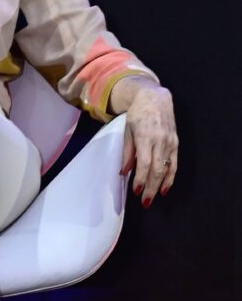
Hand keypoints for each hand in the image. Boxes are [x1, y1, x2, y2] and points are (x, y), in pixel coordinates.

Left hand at [114, 81, 178, 206]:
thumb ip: (127, 152)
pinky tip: (165, 187)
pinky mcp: (176, 143)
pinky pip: (174, 163)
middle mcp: (160, 140)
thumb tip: (124, 172)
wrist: (155, 98)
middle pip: (156, 169)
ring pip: (167, 168)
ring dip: (160, 185)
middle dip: (151, 187)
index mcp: (145, 136)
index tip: (136, 191)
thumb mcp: (127, 131)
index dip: (141, 179)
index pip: (144, 163)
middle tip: (145, 202)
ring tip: (153, 198)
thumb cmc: (137, 115)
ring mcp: (170, 142)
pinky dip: (170, 177)